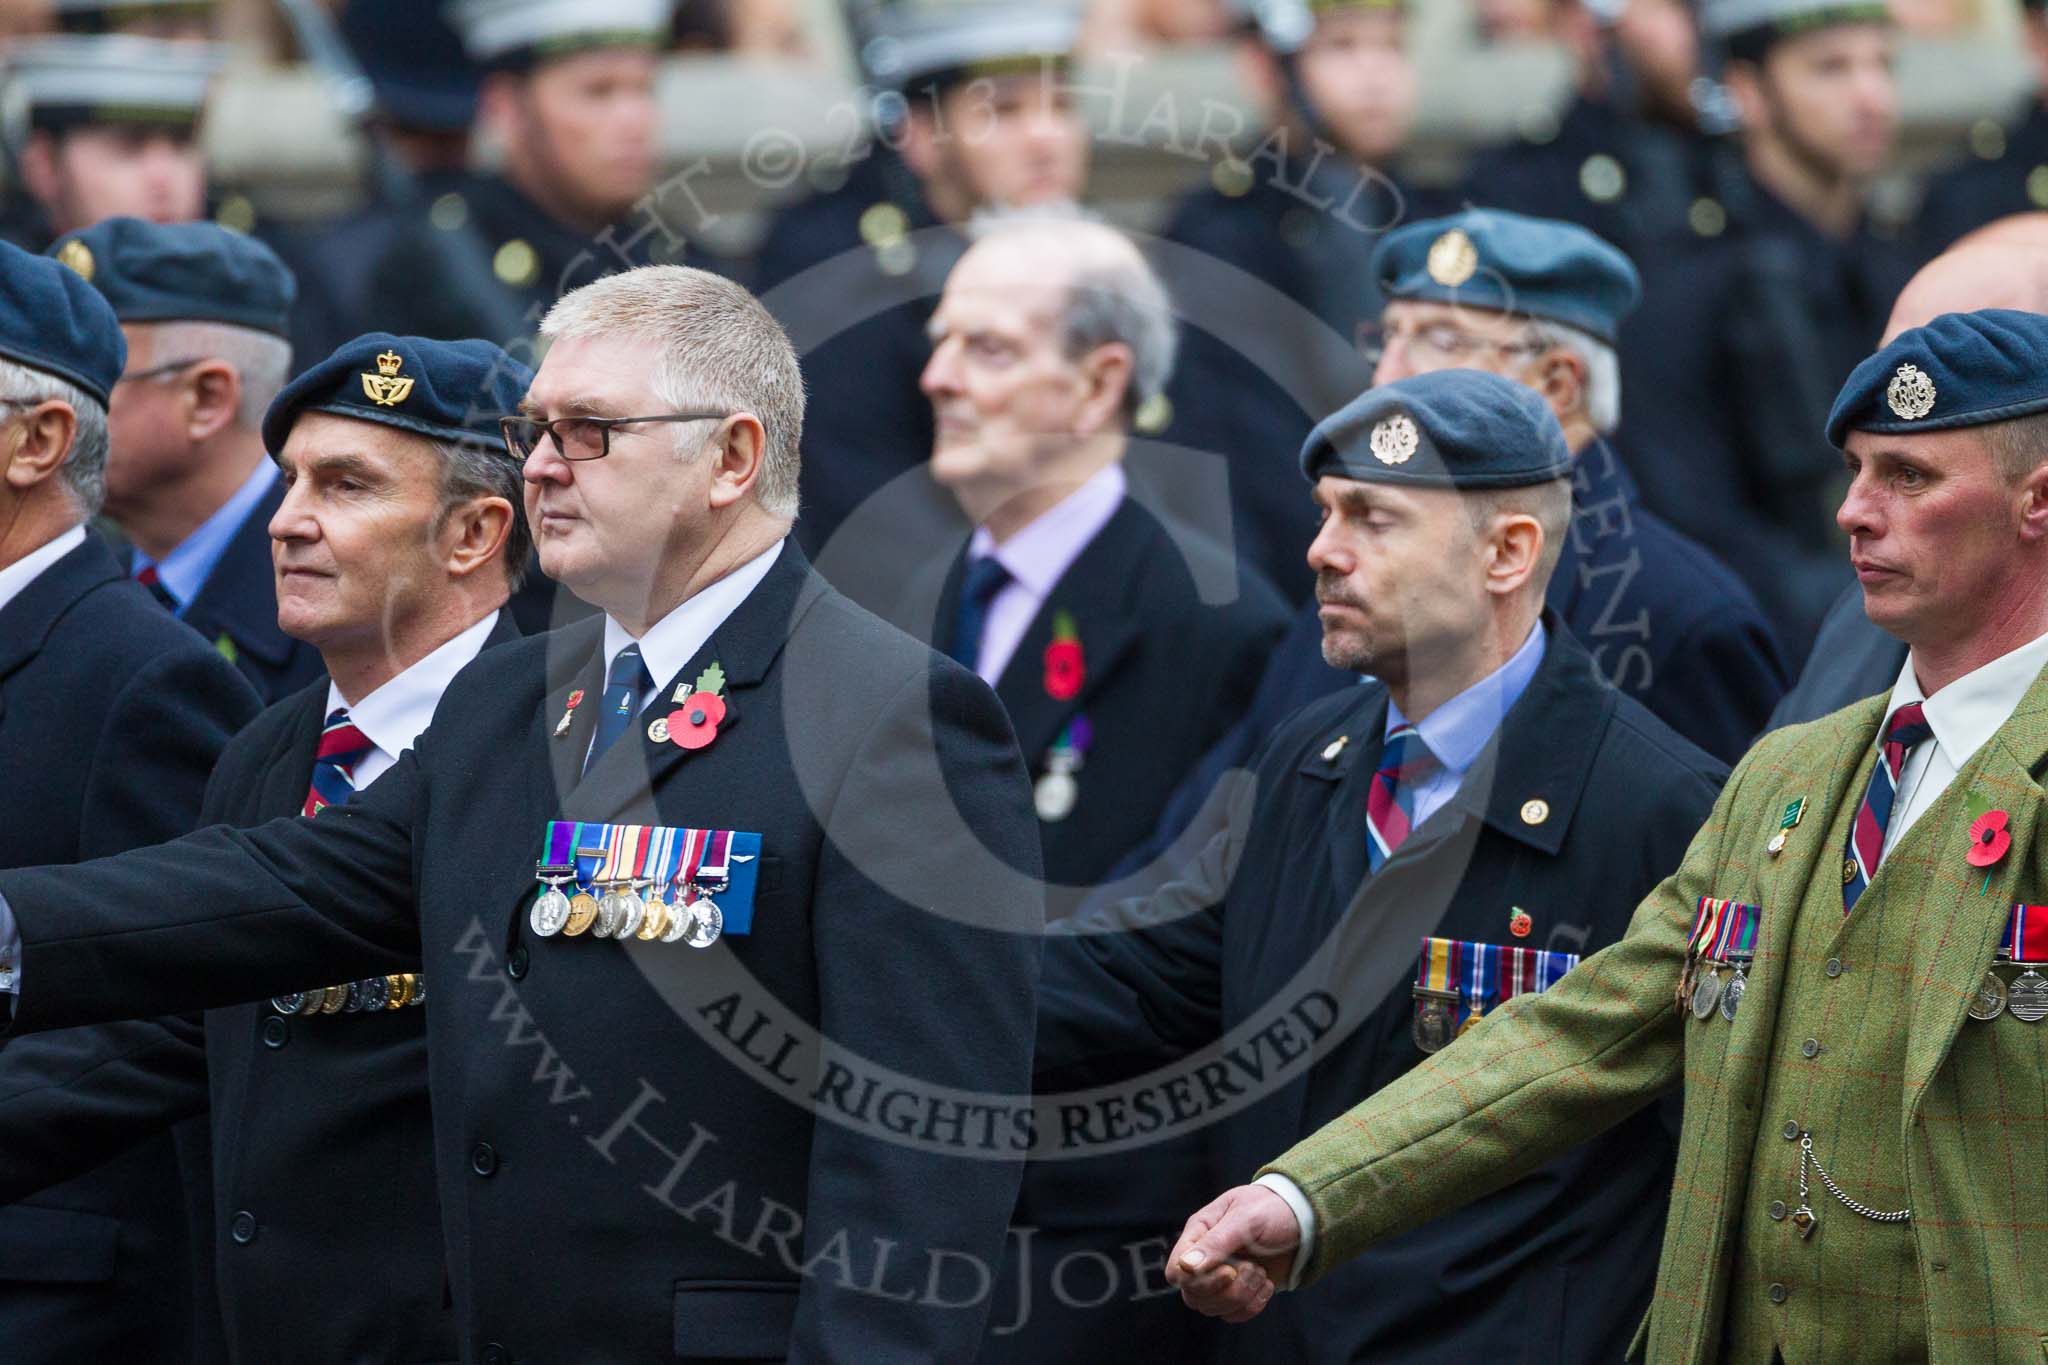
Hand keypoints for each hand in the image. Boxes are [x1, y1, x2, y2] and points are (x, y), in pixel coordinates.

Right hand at [1164, 1183, 1299, 1321]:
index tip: (1228, 1271)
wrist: (1303, 1220)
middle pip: (1193, 1297)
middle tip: (1253, 1267)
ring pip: (1213, 1309)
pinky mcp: (1240, 1292)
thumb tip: (1186, 1266)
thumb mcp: (1246, 1220)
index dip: (1197, 1281)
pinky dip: (1252, 1305)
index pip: (1176, 1272)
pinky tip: (1267, 1284)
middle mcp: (1205, 1258)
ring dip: (1243, 1296)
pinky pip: (1233, 1315)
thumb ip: (1216, 1242)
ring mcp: (1221, 1277)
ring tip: (1261, 1272)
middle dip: (1227, 1291)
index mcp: (1199, 1233)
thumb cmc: (1271, 1209)